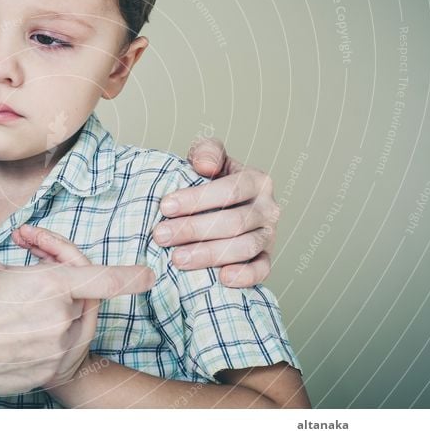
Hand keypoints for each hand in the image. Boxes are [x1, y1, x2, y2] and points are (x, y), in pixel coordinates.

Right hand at [0, 233, 153, 397]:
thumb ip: (31, 270)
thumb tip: (41, 278)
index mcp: (48, 288)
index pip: (105, 281)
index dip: (132, 275)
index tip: (149, 274)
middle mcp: (59, 322)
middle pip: (89, 296)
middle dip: (70, 273)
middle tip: (36, 256)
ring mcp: (54, 353)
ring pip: (79, 322)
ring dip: (65, 303)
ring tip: (27, 292)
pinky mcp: (44, 374)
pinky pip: (66, 348)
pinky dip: (57, 330)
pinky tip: (28, 320)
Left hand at [153, 138, 279, 287]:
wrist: (215, 207)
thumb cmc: (207, 181)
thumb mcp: (206, 158)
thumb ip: (206, 152)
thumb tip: (205, 165)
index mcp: (256, 181)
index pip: (230, 190)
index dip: (197, 199)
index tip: (165, 207)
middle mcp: (268, 208)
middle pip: (234, 222)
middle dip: (194, 229)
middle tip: (161, 236)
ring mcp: (268, 236)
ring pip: (244, 247)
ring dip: (209, 254)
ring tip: (177, 259)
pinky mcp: (265, 259)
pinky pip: (262, 270)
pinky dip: (245, 276)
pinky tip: (222, 278)